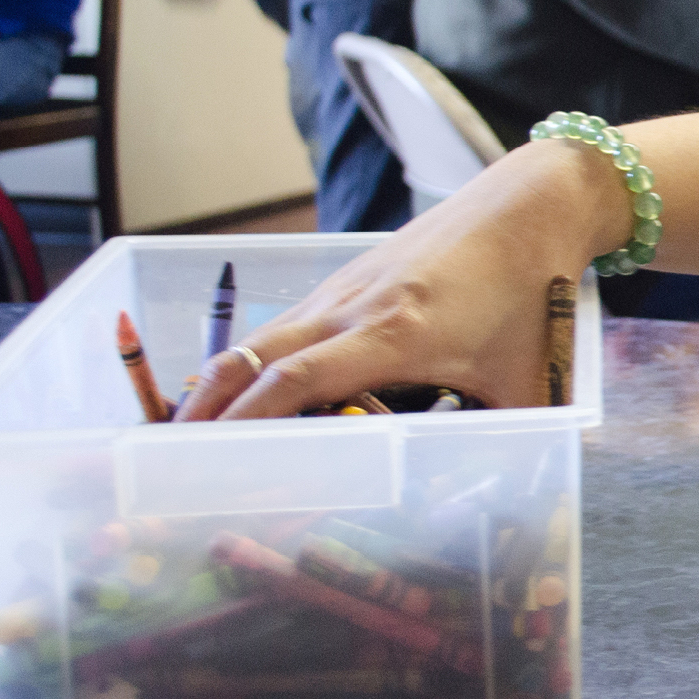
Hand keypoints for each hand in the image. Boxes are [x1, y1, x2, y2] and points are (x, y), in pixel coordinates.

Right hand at [175, 141, 625, 420]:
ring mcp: (345, 287)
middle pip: (253, 356)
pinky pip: (285, 322)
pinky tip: (240, 388)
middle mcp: (354, 307)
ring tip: (186, 431)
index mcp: (395, 334)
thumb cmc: (534, 294)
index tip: (207, 462)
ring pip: (261, 336)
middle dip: (204, 408)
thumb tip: (489, 492)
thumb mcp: (528, 381)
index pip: (294, 381)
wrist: (531, 207)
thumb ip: (503, 439)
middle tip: (165, 457)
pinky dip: (251, 357)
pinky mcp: (347, 277)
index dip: (246, 422)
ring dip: (219, 381)